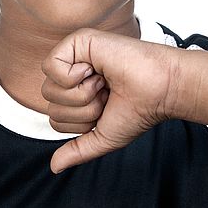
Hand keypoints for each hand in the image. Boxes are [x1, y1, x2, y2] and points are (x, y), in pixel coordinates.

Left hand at [40, 28, 184, 173]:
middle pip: (50, 105)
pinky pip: (50, 67)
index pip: (55, 118)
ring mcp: (75, 56)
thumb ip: (77, 150)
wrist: (159, 90)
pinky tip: (95, 70)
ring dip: (81, 95)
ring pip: (49, 89)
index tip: (106, 109)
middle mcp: (74, 74)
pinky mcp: (78, 41)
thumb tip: (54, 166)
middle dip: (81, 110)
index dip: (80, 123)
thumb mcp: (104, 137)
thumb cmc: (138, 110)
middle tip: (106, 95)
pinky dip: (73, 77)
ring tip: (104, 83)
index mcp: (79, 93)